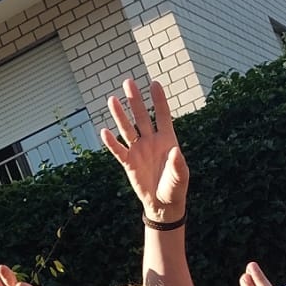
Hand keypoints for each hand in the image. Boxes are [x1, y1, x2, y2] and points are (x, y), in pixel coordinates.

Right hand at [101, 77, 188, 223]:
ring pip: (127, 129)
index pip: (162, 115)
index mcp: (167, 140)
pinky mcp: (129, 163)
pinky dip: (111, 142)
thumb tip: (175, 152)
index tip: (154, 83)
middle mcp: (151, 141)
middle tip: (128, 82)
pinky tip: (104, 131)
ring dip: (119, 115)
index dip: (158, 100)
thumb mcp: (180, 176)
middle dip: (134, 100)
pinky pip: (118, 150)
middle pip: (141, 116)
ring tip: (111, 99)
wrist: (163, 203)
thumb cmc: (175, 187)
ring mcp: (138, 150)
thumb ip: (178, 164)